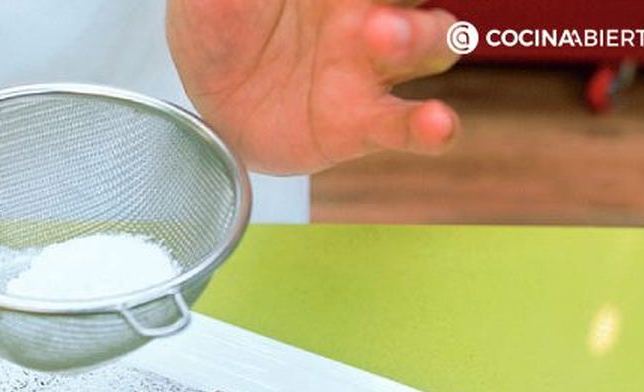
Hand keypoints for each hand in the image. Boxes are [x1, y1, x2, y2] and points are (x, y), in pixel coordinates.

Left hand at [167, 0, 460, 173]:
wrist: (206, 102)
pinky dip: (429, 127)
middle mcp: (367, 13)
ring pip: (431, 44)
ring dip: (422, 38)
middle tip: (373, 7)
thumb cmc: (219, 26)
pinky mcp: (362, 124)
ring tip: (383, 37)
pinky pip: (405, 124)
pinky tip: (437, 124)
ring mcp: (370, 68)